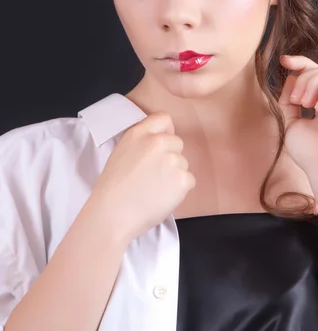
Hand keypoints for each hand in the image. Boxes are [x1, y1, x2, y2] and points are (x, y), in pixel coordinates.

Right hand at [90, 112, 195, 247]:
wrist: (112, 215)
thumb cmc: (113, 188)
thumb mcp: (122, 152)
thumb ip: (142, 142)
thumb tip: (161, 141)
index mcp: (139, 133)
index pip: (164, 118)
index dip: (166, 132)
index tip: (162, 144)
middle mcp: (157, 142)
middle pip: (177, 143)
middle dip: (170, 156)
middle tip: (154, 174)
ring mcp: (171, 160)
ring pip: (183, 163)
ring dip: (174, 175)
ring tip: (154, 189)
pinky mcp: (182, 179)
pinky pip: (189, 180)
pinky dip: (180, 190)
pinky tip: (162, 196)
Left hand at [278, 55, 317, 179]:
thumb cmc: (309, 153)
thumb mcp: (290, 121)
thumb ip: (289, 99)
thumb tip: (292, 76)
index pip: (316, 74)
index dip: (300, 63)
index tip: (284, 61)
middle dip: (304, 78)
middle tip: (296, 100)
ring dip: (313, 83)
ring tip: (305, 105)